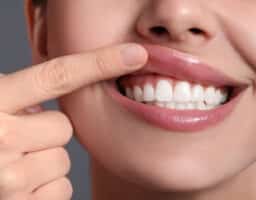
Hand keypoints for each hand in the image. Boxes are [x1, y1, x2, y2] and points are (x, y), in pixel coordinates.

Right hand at [0, 43, 147, 199]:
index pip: (58, 75)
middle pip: (63, 128)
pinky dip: (43, 189)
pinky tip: (16, 187)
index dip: (100, 62)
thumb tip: (52, 106)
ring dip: (42, 163)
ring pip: (62, 162)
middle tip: (15, 140)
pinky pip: (60, 190)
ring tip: (10, 165)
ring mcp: (8, 178)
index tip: (136, 54)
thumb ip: (17, 100)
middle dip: (44, 134)